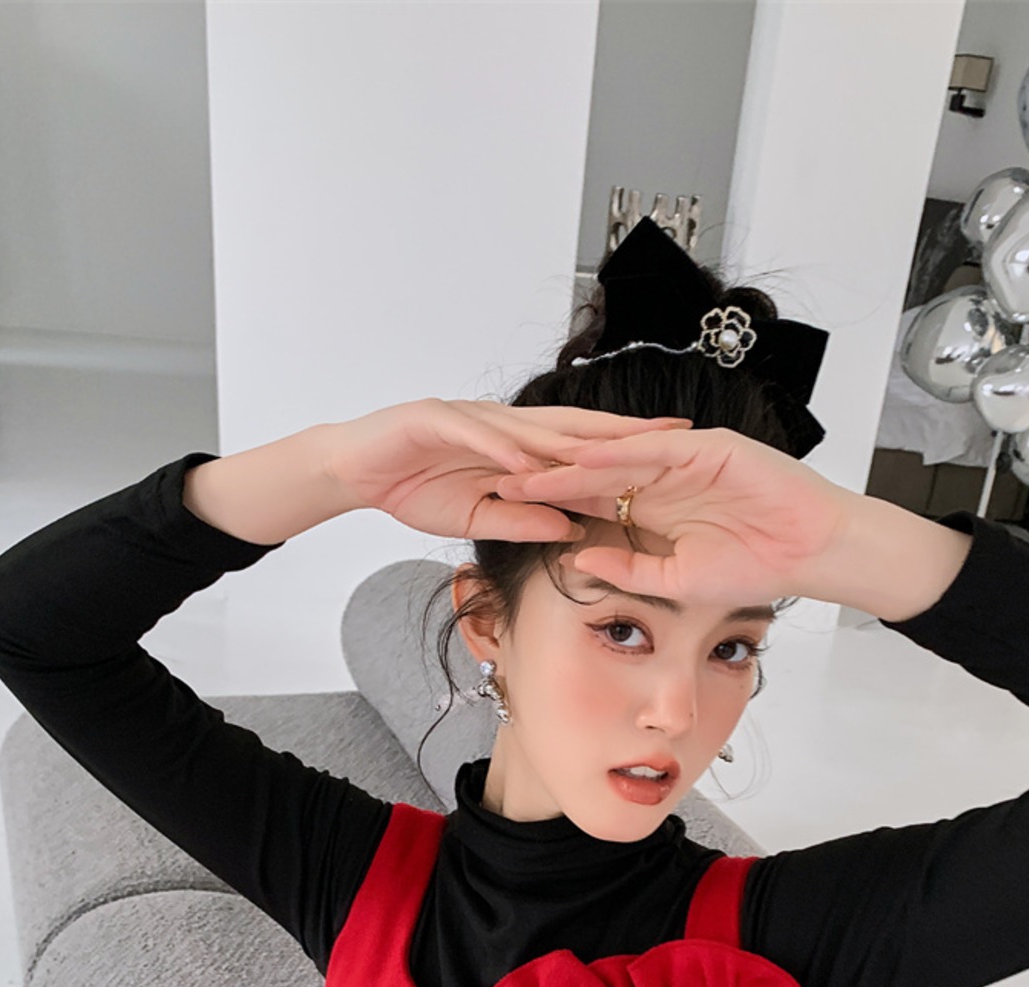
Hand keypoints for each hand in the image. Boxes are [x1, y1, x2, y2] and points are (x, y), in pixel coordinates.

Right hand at [322, 398, 694, 544]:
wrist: (354, 469)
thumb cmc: (413, 487)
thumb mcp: (478, 515)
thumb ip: (524, 518)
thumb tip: (573, 527)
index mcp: (514, 444)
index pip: (580, 445)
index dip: (626, 449)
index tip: (674, 456)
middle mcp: (501, 424)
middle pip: (571, 426)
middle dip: (622, 431)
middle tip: (672, 434)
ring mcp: (469, 417)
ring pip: (530, 424)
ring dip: (574, 435)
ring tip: (616, 444)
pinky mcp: (434, 418)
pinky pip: (474, 432)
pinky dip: (501, 445)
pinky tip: (529, 457)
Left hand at [493, 425, 856, 607]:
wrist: (811, 551)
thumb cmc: (756, 568)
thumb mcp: (676, 580)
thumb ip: (628, 570)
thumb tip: (578, 563)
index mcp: (653, 508)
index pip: (589, 500)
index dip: (548, 503)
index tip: (504, 510)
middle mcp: (661, 478)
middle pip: (591, 471)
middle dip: (546, 475)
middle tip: (495, 478)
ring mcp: (683, 458)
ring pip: (615, 456)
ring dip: (571, 461)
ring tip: (527, 468)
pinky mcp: (707, 447)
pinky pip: (654, 448)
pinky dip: (618, 454)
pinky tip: (581, 460)